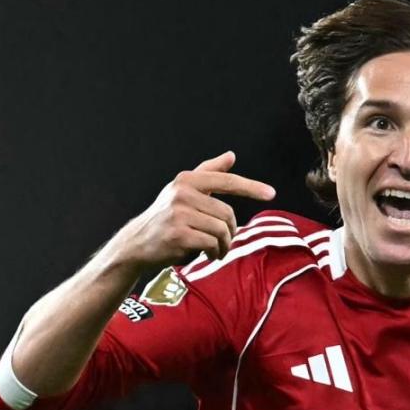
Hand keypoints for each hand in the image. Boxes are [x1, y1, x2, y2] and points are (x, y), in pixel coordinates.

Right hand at [117, 151, 275, 266]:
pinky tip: (206, 255)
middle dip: (230, 231)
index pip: (226, 181)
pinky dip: (214, 252)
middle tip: (224, 241)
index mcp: (187, 180)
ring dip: (224, 245)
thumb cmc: (165, 216)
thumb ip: (209, 172)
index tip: (271, 194)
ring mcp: (179, 214)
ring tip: (216, 250)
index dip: (251, 187)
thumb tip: (231, 155)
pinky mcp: (178, 234)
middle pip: (227, 213)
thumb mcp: (184, 190)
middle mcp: (182, 193)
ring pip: (221, 230)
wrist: (137, 243)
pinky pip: (211, 243)